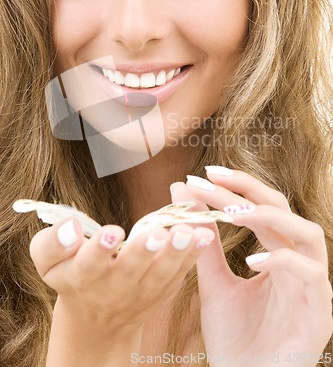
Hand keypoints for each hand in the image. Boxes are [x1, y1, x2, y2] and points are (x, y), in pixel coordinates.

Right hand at [29, 216, 214, 364]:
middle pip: (128, 272)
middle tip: (156, 234)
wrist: (96, 320)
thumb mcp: (49, 262)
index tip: (112, 232)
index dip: (99, 250)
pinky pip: (178, 275)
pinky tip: (205, 236)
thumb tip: (70, 227)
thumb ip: (52, 243)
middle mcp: (113, 289)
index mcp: (82, 277)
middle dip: (142, 252)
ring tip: (187, 233)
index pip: (88, 265)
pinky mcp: (163, 292)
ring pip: (159, 276)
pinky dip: (193, 256)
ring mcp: (141, 294)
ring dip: (175, 254)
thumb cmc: (71, 275)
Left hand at [171, 169, 332, 365]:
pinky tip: (251, 259)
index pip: (261, 207)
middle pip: (283, 209)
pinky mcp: (320, 312)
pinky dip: (282, 261)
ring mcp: (312, 286)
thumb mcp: (212, 283)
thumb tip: (181, 194)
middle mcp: (297, 263)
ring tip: (233, 212)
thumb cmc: (233, 339)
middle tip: (212, 177)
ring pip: (307, 234)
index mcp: (276, 254)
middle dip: (249, 189)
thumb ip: (202, 241)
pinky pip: (311, 274)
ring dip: (270, 217)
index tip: (201, 175)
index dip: (236, 188)